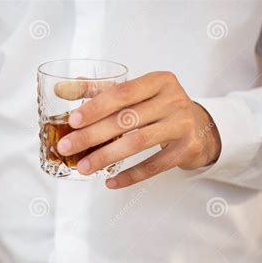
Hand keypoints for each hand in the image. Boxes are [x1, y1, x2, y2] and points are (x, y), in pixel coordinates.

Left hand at [55, 71, 220, 188]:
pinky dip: (131, 175)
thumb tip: (60, 90)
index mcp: (159, 81)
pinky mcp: (188, 149)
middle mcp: (173, 99)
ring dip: (107, 156)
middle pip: (126, 119)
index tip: (72, 121)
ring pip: (138, 142)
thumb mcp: (135, 93)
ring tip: (84, 167)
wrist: (201, 127)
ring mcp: (183, 124)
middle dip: (92, 135)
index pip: (122, 92)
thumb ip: (99, 90)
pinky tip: (111, 182)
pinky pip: (155, 166)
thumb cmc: (160, 108)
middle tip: (67, 147)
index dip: (96, 106)